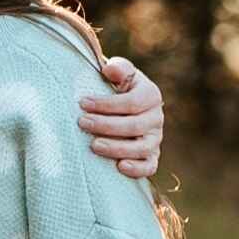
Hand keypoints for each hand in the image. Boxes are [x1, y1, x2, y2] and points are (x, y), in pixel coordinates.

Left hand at [79, 55, 163, 179]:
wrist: (122, 108)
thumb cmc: (116, 88)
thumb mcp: (119, 74)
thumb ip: (118, 69)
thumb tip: (110, 69)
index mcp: (151, 95)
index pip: (131, 102)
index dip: (106, 104)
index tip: (82, 103)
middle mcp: (156, 118)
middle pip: (135, 125)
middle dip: (106, 125)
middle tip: (82, 123)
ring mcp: (155, 139)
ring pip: (142, 148)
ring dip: (117, 148)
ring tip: (94, 145)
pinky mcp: (151, 157)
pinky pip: (150, 167)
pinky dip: (137, 169)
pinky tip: (120, 167)